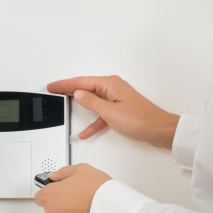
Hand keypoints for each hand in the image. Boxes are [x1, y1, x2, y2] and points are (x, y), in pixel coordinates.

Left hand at [34, 164, 110, 212]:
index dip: (49, 191)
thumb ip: (62, 173)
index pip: (40, 195)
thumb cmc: (97, 189)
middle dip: (60, 201)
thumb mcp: (80, 169)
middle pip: (50, 207)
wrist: (112, 207)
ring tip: (83, 204)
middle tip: (75, 194)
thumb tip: (55, 176)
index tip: (56, 189)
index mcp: (50, 196)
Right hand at [47, 76, 179, 148]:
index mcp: (109, 84)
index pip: (81, 82)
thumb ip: (91, 102)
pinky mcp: (120, 108)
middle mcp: (112, 87)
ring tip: (64, 104)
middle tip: (54, 90)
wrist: (159, 130)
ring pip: (92, 99)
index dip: (64, 84)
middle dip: (69, 89)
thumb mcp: (110, 112)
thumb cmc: (140, 120)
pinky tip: (85, 131)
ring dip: (79, 103)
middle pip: (85, 87)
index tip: (52, 86)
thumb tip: (78, 93)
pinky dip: (93, 120)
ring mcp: (116, 98)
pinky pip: (101, 112)